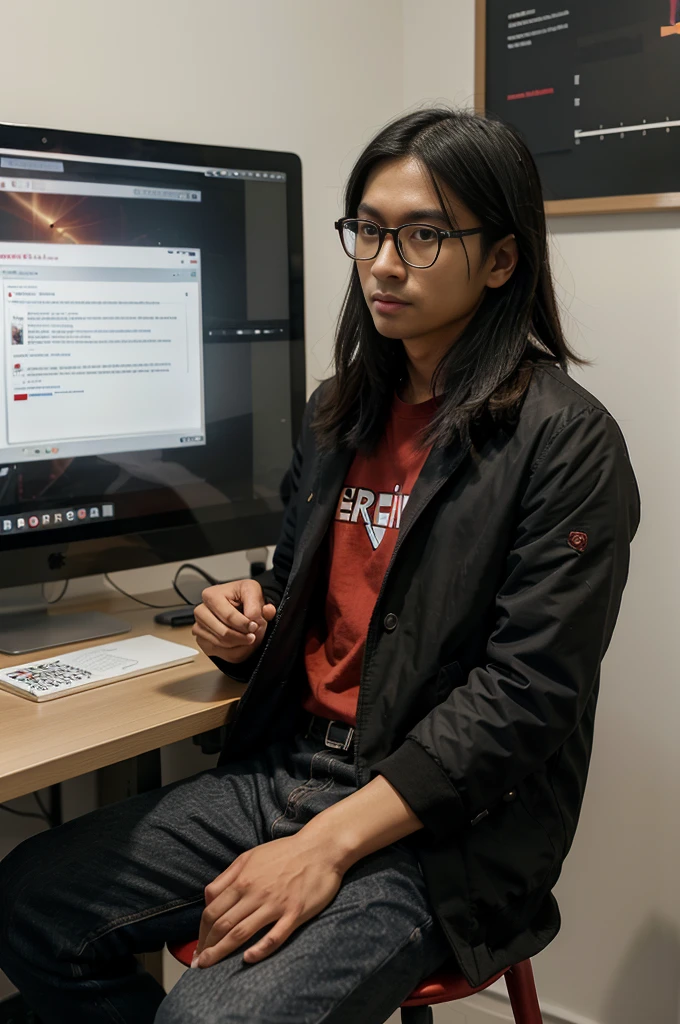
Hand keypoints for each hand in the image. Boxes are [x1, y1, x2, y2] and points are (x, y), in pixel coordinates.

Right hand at [192, 579, 276, 663]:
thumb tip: (267, 611)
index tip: (255, 626)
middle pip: (223, 633)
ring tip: (250, 639)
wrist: (235, 604)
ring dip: (240, 644)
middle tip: (253, 636)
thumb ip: (259, 603)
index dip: (244, 624)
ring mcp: (199, 626)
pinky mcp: (201, 639)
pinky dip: (233, 651)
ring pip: (221, 644)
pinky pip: (218, 651)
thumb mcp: (253, 592)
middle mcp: (201, 611)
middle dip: (242, 637)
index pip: (228, 616)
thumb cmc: (241, 596)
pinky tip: (241, 644)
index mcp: (211, 595)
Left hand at [193, 833, 343, 967]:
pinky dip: (259, 949)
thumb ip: (228, 877)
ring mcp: (275, 904)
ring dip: (222, 952)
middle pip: (222, 925)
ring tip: (210, 966)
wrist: (320, 848)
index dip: (201, 932)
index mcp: (243, 879)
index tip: (197, 946)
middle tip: (199, 964)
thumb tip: (209, 899)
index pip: (212, 911)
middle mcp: (255, 893)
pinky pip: (274, 936)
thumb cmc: (284, 852)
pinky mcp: (295, 913)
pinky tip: (248, 958)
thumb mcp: (250, 856)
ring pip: (242, 932)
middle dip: (207, 947)